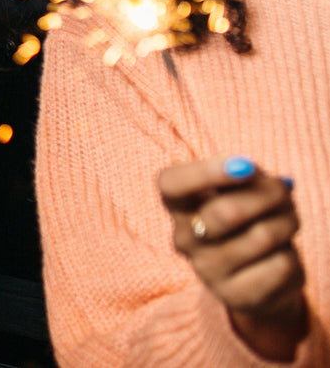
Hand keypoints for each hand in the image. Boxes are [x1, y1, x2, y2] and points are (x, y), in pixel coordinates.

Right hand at [160, 156, 307, 360]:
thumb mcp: (243, 189)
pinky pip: (280, 265)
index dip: (205, 172)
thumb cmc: (249, 217)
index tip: (245, 165)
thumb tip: (247, 169)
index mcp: (178, 205)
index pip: (172, 184)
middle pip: (226, 212)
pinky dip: (292, 253)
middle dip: (268, 195)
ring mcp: (206, 271)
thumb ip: (242, 175)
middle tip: (284, 192)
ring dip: (287, 222)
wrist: (258, 275)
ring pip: (262, 237)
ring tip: (286, 222)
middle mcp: (184, 238)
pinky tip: (281, 254)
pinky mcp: (236, 297)